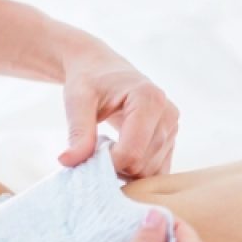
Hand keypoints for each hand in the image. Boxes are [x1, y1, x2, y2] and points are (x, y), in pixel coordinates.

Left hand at [57, 38, 179, 177]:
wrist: (105, 70)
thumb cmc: (91, 81)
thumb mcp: (77, 101)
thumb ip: (77, 132)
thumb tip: (68, 161)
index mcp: (149, 99)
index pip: (131, 152)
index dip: (106, 163)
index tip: (87, 155)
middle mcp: (168, 114)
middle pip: (142, 165)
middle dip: (115, 167)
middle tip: (95, 149)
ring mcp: (173, 127)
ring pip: (150, 172)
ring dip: (125, 170)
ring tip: (108, 147)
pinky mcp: (172, 138)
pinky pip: (157, 170)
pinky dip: (136, 171)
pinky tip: (120, 153)